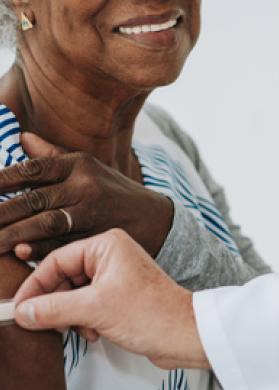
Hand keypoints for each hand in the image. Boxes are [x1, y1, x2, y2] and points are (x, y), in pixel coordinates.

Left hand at [0, 133, 173, 259]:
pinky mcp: (96, 237)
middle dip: (1, 212)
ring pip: (45, 224)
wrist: (153, 218)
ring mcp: (91, 213)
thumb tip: (21, 137)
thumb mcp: (88, 167)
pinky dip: (39, 249)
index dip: (3, 179)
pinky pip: (63, 244)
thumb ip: (53, 155)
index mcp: (79, 164)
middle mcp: (85, 186)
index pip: (33, 169)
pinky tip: (20, 252)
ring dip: (14, 234)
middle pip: (35, 199)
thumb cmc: (113, 191)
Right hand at [14, 229, 208, 370]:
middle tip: (41, 322)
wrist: (184, 335)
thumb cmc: (153, 313)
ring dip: (71, 315)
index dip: (35, 285)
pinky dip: (84, 320)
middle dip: (55, 303)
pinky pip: (88, 304)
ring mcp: (116, 275)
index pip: (57, 260)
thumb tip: (25, 311)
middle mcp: (111, 255)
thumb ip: (54, 308)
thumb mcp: (95, 310)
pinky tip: (94, 332)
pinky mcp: (119, 295)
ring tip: (81, 328)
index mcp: (107, 245)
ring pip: (74, 293)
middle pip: (64, 277)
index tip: (19, 307)